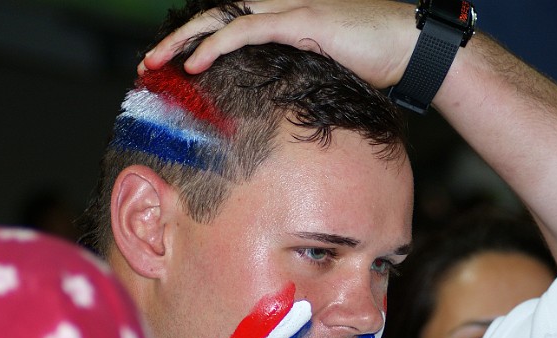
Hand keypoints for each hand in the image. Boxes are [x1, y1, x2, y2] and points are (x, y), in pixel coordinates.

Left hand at [139, 0, 417, 90]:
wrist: (407, 45)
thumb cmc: (371, 61)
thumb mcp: (322, 71)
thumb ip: (294, 79)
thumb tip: (276, 108)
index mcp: (282, 16)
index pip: (228, 24)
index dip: (196, 42)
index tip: (172, 67)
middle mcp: (279, 5)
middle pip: (214, 16)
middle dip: (176, 39)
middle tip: (148, 63)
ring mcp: (289, 8)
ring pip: (220, 18)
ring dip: (183, 41)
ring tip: (157, 63)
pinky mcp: (301, 20)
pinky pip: (247, 29)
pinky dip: (216, 46)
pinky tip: (194, 64)